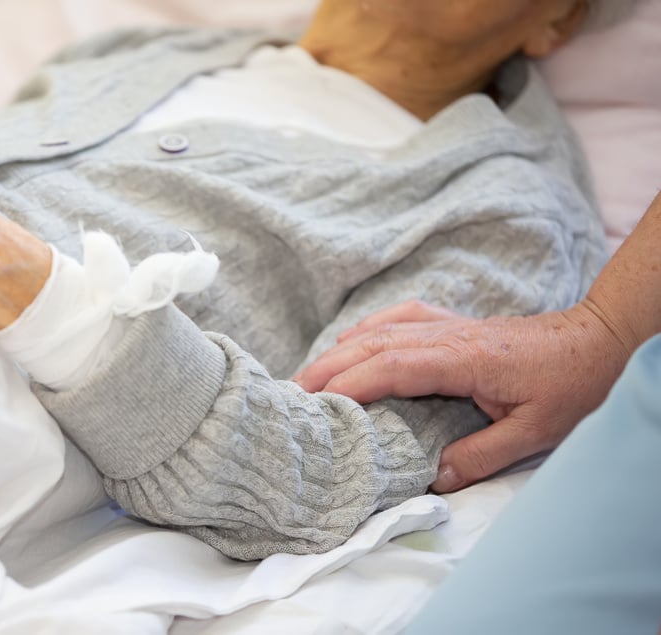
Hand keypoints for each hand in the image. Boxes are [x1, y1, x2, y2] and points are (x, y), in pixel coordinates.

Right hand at [294, 300, 629, 491]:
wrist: (596, 341)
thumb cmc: (570, 385)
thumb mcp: (535, 433)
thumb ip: (482, 455)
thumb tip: (432, 479)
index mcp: (462, 359)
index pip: (391, 366)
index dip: (350, 383)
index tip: (317, 404)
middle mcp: (445, 335)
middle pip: (372, 344)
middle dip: (328, 368)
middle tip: (292, 393)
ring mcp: (445, 323)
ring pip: (378, 330)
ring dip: (339, 351)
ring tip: (308, 375)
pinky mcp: (449, 321)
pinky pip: (396, 317)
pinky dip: (365, 329)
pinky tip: (350, 341)